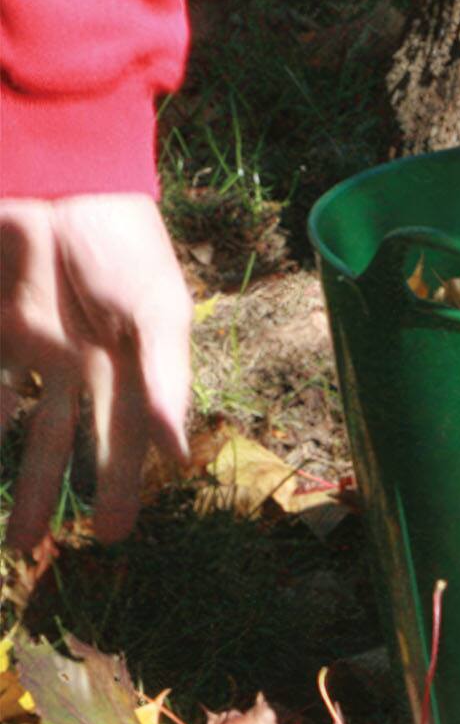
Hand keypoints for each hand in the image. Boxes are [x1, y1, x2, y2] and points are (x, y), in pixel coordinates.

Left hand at [0, 195, 192, 550]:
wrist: (57, 174)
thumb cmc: (119, 239)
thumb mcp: (155, 310)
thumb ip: (165, 380)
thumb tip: (178, 455)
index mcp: (133, 362)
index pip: (127, 438)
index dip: (119, 486)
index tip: (110, 537)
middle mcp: (85, 362)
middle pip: (66, 440)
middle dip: (51, 493)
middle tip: (35, 550)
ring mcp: (36, 343)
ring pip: (21, 422)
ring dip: (11, 472)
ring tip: (5, 524)